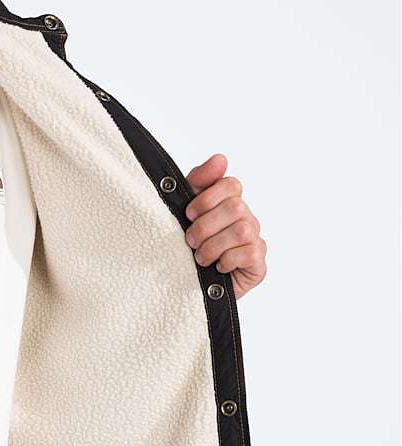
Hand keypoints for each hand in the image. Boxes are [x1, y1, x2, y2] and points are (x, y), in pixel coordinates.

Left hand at [182, 153, 266, 299]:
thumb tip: (220, 158)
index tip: (189, 213)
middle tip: (190, 241)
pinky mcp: (258, 264)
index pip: (231, 184)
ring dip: (213, 245)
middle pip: (235, 207)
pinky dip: (227, 260)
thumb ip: (199, 182)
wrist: (189, 287)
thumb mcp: (186, 212)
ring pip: (241, 229)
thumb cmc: (190, 248)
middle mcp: (246, 219)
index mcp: (230, 203)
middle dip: (206, 225)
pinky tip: (218, 267)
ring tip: (200, 258)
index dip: (207, 198)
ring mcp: (255, 240)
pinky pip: (249, 252)